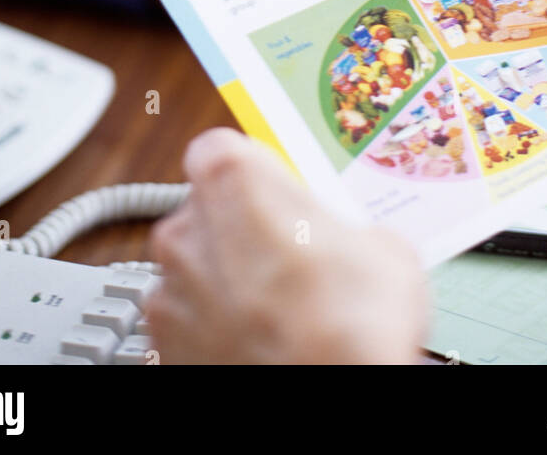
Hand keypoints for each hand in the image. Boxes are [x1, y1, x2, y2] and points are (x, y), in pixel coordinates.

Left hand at [145, 127, 427, 364]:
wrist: (331, 397)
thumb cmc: (352, 327)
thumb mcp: (384, 249)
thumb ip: (344, 226)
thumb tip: (350, 242)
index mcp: (233, 180)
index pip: (222, 149)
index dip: (253, 173)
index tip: (279, 194)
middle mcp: (187, 228)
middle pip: (207, 211)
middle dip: (242, 231)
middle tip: (291, 260)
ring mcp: (168, 292)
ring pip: (196, 269)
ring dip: (227, 283)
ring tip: (278, 312)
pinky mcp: (161, 346)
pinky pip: (187, 322)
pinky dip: (212, 330)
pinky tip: (257, 344)